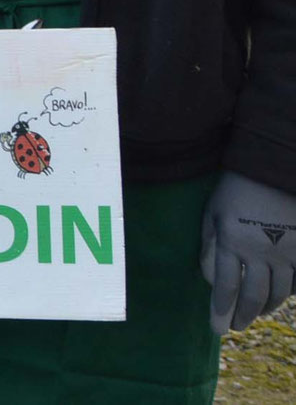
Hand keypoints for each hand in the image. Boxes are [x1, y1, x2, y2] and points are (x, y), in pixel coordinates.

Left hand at [200, 171, 295, 332]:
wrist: (271, 170)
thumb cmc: (234, 190)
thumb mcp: (212, 214)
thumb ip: (210, 245)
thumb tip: (209, 277)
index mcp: (233, 241)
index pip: (226, 285)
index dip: (221, 309)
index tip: (216, 327)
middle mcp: (261, 251)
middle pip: (253, 295)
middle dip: (242, 315)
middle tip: (235, 328)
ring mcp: (286, 251)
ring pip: (278, 292)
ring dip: (265, 308)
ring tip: (253, 315)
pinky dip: (288, 294)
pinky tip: (279, 299)